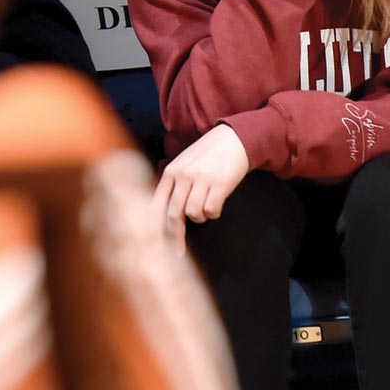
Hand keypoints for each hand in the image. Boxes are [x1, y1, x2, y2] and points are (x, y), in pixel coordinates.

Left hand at [152, 126, 249, 255]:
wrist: (234, 138)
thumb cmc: (208, 153)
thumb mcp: (185, 163)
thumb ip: (173, 183)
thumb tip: (161, 212)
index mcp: (171, 171)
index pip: (157, 203)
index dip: (156, 227)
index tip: (157, 245)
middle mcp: (184, 175)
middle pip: (173, 214)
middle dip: (175, 236)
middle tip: (179, 251)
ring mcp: (201, 179)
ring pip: (193, 214)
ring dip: (200, 217)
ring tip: (206, 207)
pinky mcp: (219, 184)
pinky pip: (211, 211)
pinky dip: (214, 212)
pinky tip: (217, 203)